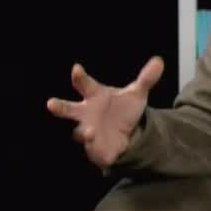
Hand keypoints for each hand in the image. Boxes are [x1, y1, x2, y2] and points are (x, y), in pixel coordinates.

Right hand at [46, 57, 163, 168]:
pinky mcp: (94, 148)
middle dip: (59, 107)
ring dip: (83, 132)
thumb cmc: (122, 109)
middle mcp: (86, 113)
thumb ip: (146, 79)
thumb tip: (159, 61)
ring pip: (79, 132)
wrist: (125, 134)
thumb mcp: (136, 94)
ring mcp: (87, 131)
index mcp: (94, 95)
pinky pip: (92, 150)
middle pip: (68, 109)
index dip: (80, 77)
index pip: (84, 84)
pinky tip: (97, 145)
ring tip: (90, 131)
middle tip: (51, 104)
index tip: (76, 69)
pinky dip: (93, 148)